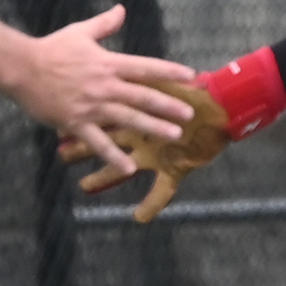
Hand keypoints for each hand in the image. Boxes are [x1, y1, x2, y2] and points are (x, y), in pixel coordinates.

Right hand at [16, 3, 196, 178]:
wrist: (22, 68)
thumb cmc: (51, 48)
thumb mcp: (80, 32)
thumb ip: (104, 24)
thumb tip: (122, 9)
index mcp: (108, 63)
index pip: (145, 67)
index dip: (169, 71)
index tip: (189, 76)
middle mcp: (105, 85)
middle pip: (143, 95)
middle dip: (169, 105)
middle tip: (190, 114)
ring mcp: (92, 106)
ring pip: (128, 118)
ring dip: (153, 127)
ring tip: (174, 135)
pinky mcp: (76, 122)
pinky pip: (98, 142)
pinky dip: (114, 156)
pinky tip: (129, 168)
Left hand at [58, 80, 231, 222]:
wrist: (225, 105)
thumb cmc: (196, 92)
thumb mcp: (166, 82)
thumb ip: (145, 77)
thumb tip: (127, 68)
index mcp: (137, 106)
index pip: (102, 110)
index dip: (81, 113)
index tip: (60, 117)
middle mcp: (140, 130)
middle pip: (105, 137)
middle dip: (82, 146)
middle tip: (61, 152)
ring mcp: (154, 150)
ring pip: (122, 166)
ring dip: (104, 176)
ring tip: (84, 187)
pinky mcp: (174, 166)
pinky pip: (161, 191)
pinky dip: (152, 206)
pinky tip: (139, 218)